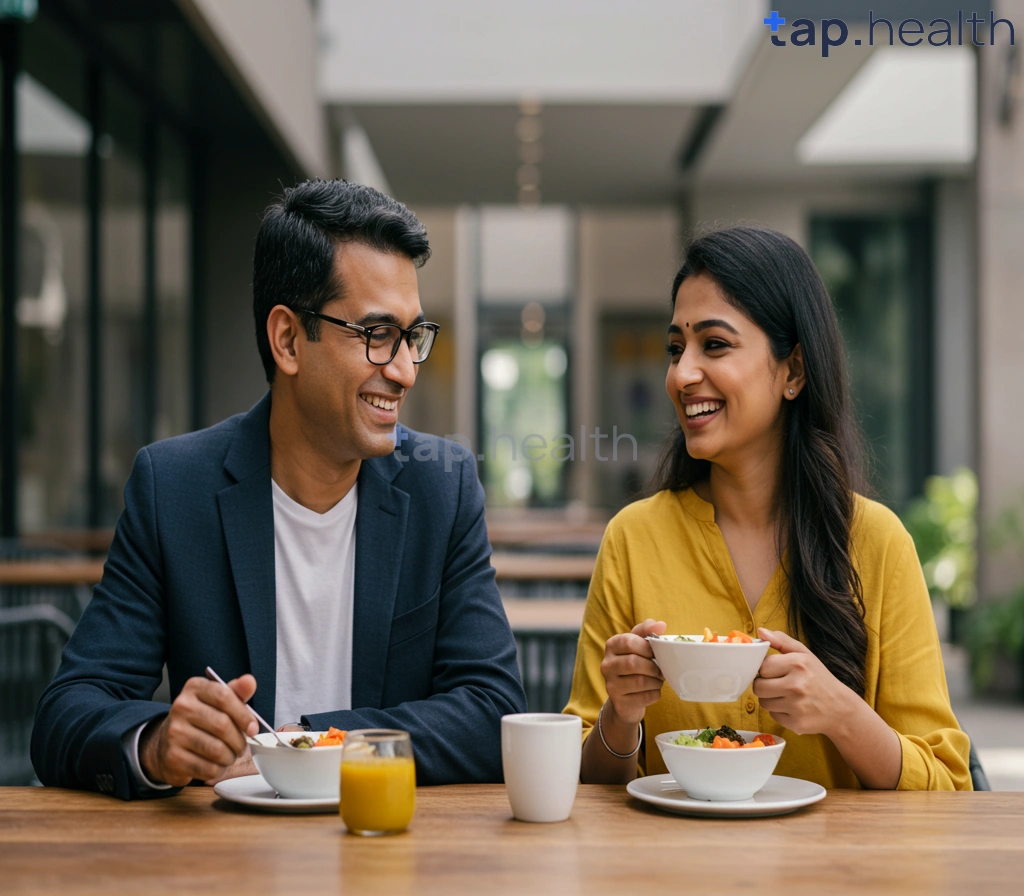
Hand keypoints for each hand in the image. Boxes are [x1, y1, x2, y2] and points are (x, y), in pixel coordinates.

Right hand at [140, 674, 258, 786]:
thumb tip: (250, 681)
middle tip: (242, 747)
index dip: (244, 715)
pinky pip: (207, 768)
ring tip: (230, 756)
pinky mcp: (172, 757)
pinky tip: (216, 766)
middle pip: (222, 725)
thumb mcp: (217, 701)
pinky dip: (218, 770)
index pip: (224, 696)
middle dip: (239, 741)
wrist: (166, 743)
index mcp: (194, 688)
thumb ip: (236, 692)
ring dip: (230, 757)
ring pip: (217, 750)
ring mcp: (174, 732)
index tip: (253, 729)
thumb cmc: (201, 719)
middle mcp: (181, 707)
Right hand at [600, 619, 666, 726]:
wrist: (625, 697)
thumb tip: (661, 625)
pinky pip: (644, 697)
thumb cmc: (635, 664)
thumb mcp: (638, 644)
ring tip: (657, 679)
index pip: (629, 642)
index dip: (647, 647)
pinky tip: (652, 690)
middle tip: (661, 670)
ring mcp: (611, 685)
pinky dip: (655, 693)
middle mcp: (607, 665)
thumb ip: (647, 631)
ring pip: (640, 681)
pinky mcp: (619, 702)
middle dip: (653, 667)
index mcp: (611, 646)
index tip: (656, 653)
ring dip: (656, 681)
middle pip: (633, 662)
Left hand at [752, 628, 853, 736]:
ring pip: (763, 702)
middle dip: (765, 685)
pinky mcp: (796, 723)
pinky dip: (779, 712)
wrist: (841, 708)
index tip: (775, 671)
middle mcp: (797, 685)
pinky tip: (793, 708)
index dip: (766, 669)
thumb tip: (760, 631)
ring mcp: (797, 706)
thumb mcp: (805, 654)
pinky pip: (772, 715)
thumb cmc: (819, 678)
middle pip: (758, 686)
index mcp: (798, 664)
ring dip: (771, 699)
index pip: (762, 666)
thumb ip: (782, 641)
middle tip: (779, 684)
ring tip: (787, 696)